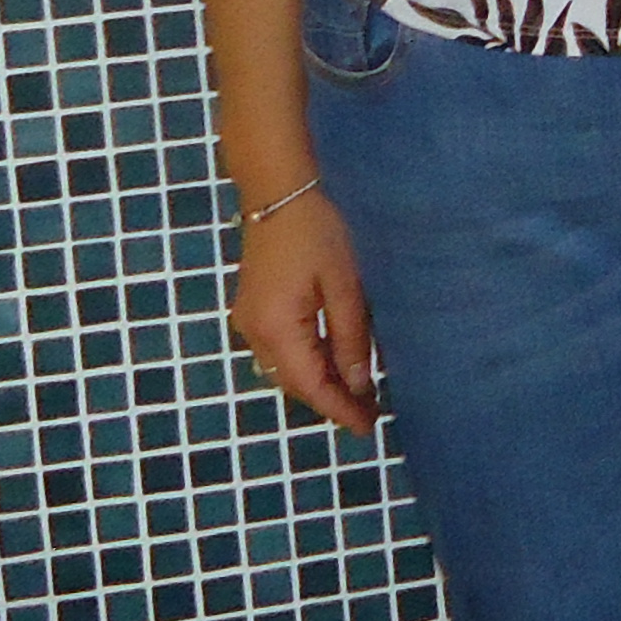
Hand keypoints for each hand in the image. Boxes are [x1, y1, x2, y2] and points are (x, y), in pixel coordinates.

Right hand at [235, 191, 378, 432]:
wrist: (279, 192)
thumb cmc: (317, 232)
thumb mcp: (344, 284)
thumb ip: (350, 336)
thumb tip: (356, 383)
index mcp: (277, 328)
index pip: (311, 385)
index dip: (339, 409)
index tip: (368, 428)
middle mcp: (255, 333)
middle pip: (295, 382)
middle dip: (332, 399)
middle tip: (371, 411)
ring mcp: (250, 321)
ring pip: (287, 369)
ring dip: (320, 382)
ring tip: (358, 391)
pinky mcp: (254, 309)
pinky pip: (281, 350)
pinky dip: (308, 361)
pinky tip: (334, 360)